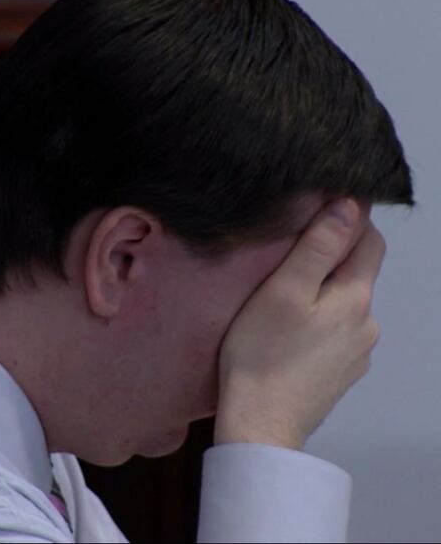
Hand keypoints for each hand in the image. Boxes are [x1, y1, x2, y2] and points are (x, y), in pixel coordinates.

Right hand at [214, 199, 384, 450]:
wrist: (260, 423)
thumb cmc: (262, 352)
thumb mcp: (284, 289)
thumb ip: (319, 246)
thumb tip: (349, 207)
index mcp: (355, 298)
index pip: (369, 240)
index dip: (350, 219)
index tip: (321, 209)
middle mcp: (367, 325)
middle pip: (359, 273)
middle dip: (334, 255)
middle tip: (292, 252)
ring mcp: (357, 353)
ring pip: (347, 304)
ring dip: (326, 291)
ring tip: (287, 295)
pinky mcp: (342, 373)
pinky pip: (339, 333)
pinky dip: (323, 321)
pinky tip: (293, 330)